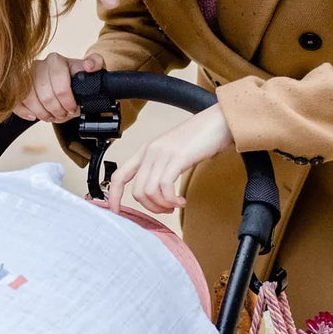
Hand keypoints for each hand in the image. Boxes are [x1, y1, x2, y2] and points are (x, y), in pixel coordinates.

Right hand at [12, 53, 102, 122]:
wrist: (62, 82)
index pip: (60, 87)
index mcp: (56, 60)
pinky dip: (26, 112)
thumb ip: (95, 63)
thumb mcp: (89, 70)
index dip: (68, 103)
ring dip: (43, 113)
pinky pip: (17, 102)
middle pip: (45, 96)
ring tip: (52, 116)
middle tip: (64, 114)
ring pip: (30, 100)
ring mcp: (25, 75)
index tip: (73, 109)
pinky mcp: (16, 86)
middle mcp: (38, 65)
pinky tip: (34, 116)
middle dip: (57, 111)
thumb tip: (89, 66)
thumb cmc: (75, 78)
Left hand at [107, 105, 234, 213]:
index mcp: (145, 150)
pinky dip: (172, 200)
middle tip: (166, 209)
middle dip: (151, 207)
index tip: (116, 212)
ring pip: (149, 192)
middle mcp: (150, 152)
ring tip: (175, 204)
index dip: (113, 196)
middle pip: (137, 191)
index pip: (119, 176)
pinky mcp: (176, 158)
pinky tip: (181, 200)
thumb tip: (156, 193)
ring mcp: (162, 154)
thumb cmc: (199, 138)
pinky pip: (165, 187)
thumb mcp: (172, 152)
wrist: (218, 122)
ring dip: (162, 205)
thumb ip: (160, 168)